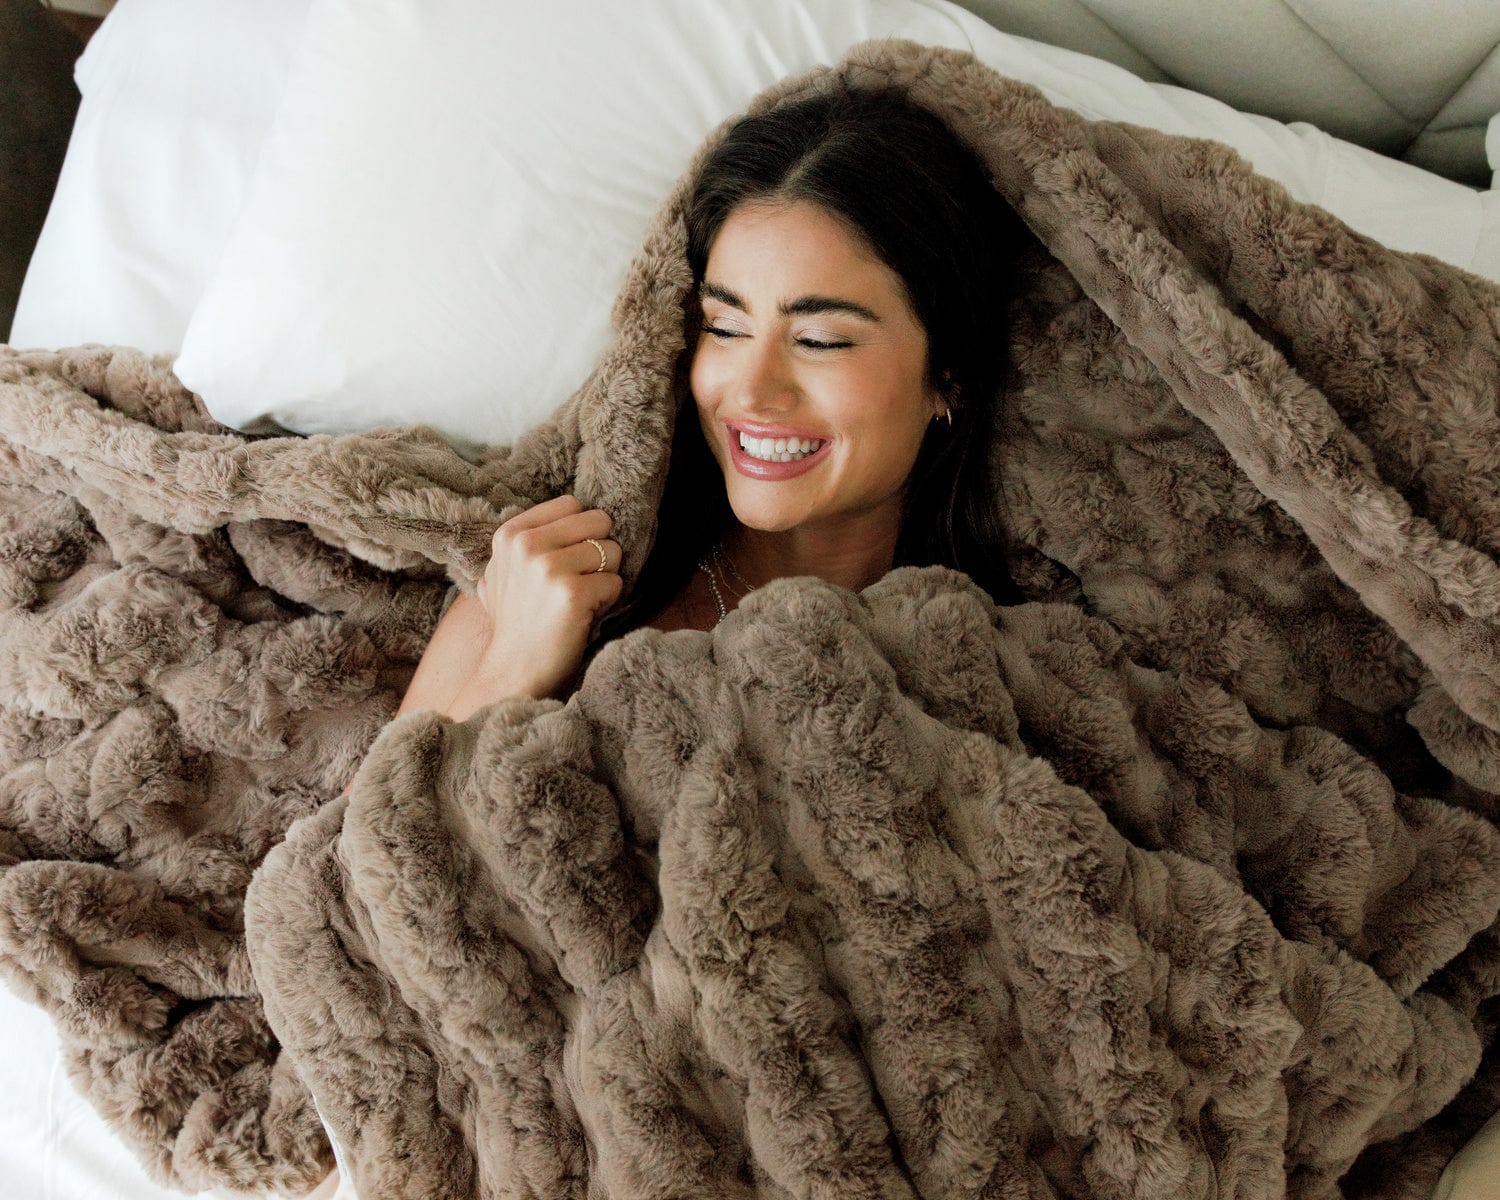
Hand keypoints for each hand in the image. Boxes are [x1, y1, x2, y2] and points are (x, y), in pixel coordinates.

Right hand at [471, 494, 621, 698]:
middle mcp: (528, 545)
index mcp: (511, 534)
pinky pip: (617, 583)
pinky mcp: (574, 594)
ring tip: (579, 601)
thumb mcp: (503, 571)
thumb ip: (527, 541)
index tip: (567, 560)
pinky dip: (608, 602)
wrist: (511, 671)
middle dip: (599, 552)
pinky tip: (584, 617)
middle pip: (599, 522)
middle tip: (578, 582)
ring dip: (605, 579)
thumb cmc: (516, 622)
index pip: (572, 505)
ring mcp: (550, 568)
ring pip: (613, 552)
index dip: (580, 532)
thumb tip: (572, 509)